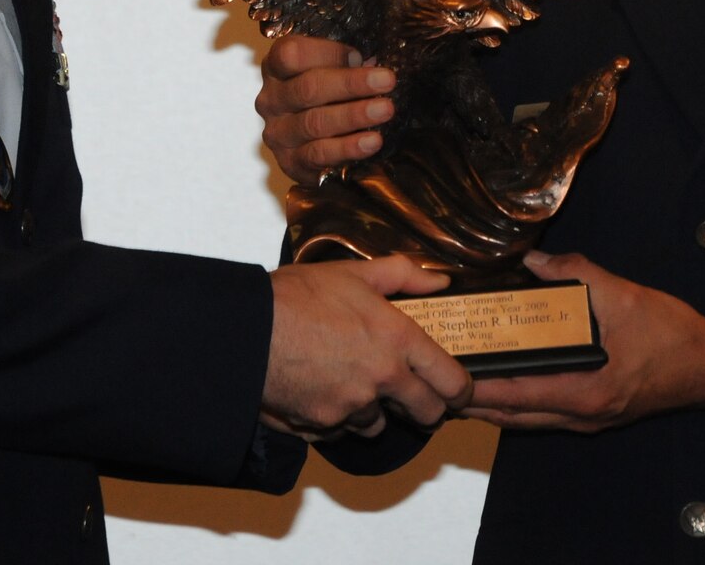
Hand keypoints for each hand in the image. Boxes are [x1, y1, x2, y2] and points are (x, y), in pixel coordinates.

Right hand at [256, 35, 396, 184]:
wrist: (310, 141)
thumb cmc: (325, 93)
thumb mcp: (329, 69)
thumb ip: (344, 61)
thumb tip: (369, 62)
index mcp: (276, 68)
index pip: (291, 54)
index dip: (327, 52)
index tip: (360, 55)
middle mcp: (271, 100)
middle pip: (307, 88)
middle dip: (350, 83)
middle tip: (387, 80)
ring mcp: (278, 133)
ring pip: (314, 123)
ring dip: (354, 115)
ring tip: (386, 110)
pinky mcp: (290, 162)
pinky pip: (319, 155)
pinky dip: (348, 148)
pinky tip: (373, 141)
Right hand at [263, 254, 473, 439]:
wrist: (245, 330)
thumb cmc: (296, 297)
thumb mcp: (353, 273)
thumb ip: (403, 275)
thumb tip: (440, 280)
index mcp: (397, 340)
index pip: (451, 380)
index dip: (460, 389)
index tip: (456, 389)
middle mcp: (381, 379)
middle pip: (426, 413)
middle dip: (425, 408)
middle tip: (413, 397)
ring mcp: (351, 407)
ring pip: (378, 423)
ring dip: (372, 410)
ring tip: (351, 383)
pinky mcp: (322, 425)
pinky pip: (341, 430)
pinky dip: (336, 418)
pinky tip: (321, 391)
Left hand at [461, 251, 704, 433]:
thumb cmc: (673, 335)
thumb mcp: (625, 295)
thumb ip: (577, 273)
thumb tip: (535, 261)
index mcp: (586, 392)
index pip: (517, 395)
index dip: (478, 387)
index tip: (447, 373)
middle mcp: (583, 416)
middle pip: (514, 417)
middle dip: (476, 402)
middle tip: (441, 378)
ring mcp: (590, 420)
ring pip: (528, 421)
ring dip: (495, 406)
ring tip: (463, 382)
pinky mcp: (597, 414)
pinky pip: (546, 416)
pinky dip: (520, 403)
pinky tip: (507, 383)